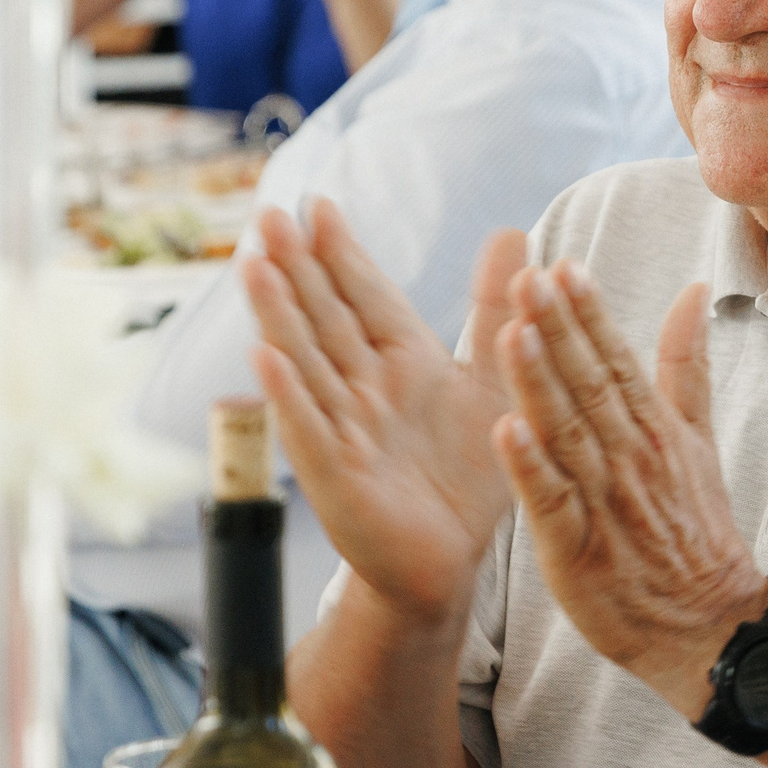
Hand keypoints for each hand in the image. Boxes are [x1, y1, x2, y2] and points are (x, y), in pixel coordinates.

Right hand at [241, 199, 524, 623]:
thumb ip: (496, 308)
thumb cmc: (467, 474)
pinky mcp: (337, 478)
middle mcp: (364, 388)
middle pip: (325, 317)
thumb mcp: (492, 380)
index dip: (342, 254)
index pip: (366, 296)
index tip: (319, 205)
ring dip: (278, 315)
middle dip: (297, 267)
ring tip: (254, 265)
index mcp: (403, 360)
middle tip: (269, 213)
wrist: (451, 562)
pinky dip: (287, 396)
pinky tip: (262, 357)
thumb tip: (512, 230)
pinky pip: (310, 430)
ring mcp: (344, 430)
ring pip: (307, 362)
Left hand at [490, 260, 767, 720]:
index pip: (617, 359)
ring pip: (568, 433)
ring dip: (540, 383)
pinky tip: (504, 429)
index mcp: (653, 428)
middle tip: (527, 278)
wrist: (708, 625)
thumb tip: (691, 293)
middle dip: (558, 330)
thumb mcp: (698, 440)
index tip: (562, 265)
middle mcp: (630, 457)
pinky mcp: (578, 550)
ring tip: (512, 333)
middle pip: (590, 384)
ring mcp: (605, 503)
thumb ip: (686, 365)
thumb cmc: (693, 530)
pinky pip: (552, 502)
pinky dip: (530, 467)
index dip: (588, 312)